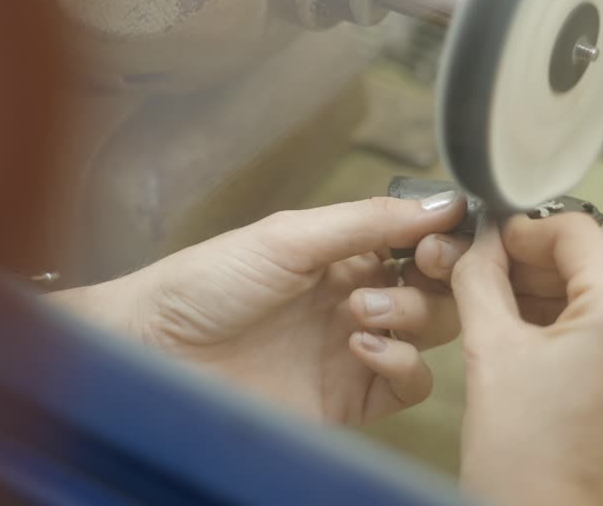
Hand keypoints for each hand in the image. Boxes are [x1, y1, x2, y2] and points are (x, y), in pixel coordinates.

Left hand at [51, 193, 466, 424]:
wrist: (155, 353)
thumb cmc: (206, 283)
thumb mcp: (288, 236)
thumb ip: (369, 222)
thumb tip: (447, 202)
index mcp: (343, 252)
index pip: (419, 241)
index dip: (441, 237)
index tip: (442, 234)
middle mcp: (356, 298)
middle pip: (437, 288)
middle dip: (439, 276)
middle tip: (420, 266)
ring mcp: (354, 351)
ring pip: (430, 334)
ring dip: (413, 315)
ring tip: (360, 310)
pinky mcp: (349, 400)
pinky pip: (408, 385)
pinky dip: (402, 363)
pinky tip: (360, 347)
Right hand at [451, 214, 602, 505]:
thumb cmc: (522, 458)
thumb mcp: (488, 346)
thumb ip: (483, 275)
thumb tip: (481, 242)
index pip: (577, 233)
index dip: (526, 232)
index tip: (497, 243)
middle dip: (547, 272)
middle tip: (498, 281)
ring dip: (573, 308)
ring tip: (522, 326)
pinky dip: (602, 347)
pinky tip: (557, 365)